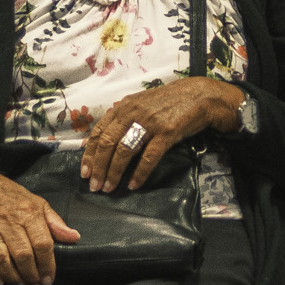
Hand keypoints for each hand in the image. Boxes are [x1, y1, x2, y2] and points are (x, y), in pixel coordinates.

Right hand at [0, 169, 70, 284]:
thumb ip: (55, 222)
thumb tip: (74, 237)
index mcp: (27, 212)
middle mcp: (7, 221)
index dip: (48, 265)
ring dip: (12, 276)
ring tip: (20, 283)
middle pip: (22, 255)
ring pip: (0, 259)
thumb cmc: (11, 197)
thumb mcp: (37, 202)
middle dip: (31, 275)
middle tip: (36, 284)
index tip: (49, 279)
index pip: (42, 243)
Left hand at [78, 78, 238, 193]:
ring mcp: (150, 122)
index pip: (99, 132)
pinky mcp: (167, 132)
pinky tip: (134, 184)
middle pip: (108, 143)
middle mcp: (133, 112)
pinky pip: (149, 156)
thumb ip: (124, 119)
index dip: (89, 154)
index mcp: (124, 106)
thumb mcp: (141, 104)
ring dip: (114, 172)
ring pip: (124, 151)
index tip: (85, 172)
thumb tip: (105, 142)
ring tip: (109, 188)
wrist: (199, 95)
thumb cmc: (169, 102)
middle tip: (95, 186)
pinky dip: (139, 173)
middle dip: (99, 168)